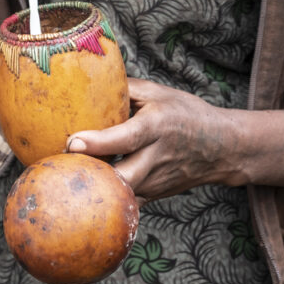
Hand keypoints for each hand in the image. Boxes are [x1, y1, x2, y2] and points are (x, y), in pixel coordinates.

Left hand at [66, 77, 239, 201]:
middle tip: (62, 167)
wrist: (220, 147)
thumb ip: (125, 90)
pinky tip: (87, 189)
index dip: (98, 142)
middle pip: (123, 178)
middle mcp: (156, 157)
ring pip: (122, 194)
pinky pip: (126, 201)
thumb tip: (90, 82)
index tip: (72, 142)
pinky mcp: (154, 195)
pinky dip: (107, 197)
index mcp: (157, 126)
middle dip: (92, 176)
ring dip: (95, 188)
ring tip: (66, 179)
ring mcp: (156, 181)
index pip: (126, 137)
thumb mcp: (158, 93)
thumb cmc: (185, 113)